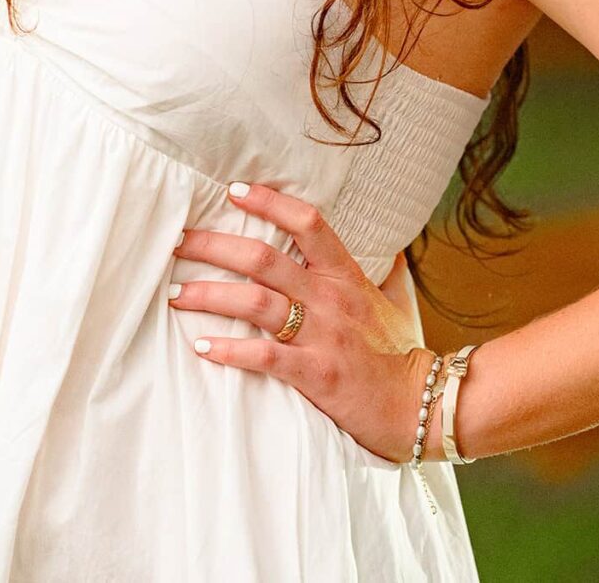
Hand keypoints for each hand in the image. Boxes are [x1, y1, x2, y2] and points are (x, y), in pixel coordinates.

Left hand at [171, 182, 435, 463]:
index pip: (308, 223)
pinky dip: (229, 351)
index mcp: (347, 276)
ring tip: (175, 292)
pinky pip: (265, 356)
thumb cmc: (403, 354)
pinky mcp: (316, 374)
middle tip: (178, 242)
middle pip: (262, 258)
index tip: (234, 191)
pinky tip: (202, 347)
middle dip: (213, 246)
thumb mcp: (395, 302)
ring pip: (254, 302)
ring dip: (207, 295)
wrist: (423, 407)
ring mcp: (322, 336)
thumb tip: (389, 247)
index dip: (270, 202)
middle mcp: (330, 299)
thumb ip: (384, 272)